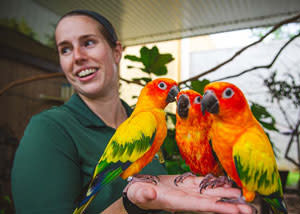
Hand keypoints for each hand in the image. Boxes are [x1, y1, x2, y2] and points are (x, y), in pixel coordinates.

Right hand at [125, 174, 251, 213]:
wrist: (139, 191)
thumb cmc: (137, 194)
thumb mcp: (138, 194)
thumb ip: (144, 194)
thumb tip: (150, 193)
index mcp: (177, 202)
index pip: (202, 206)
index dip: (220, 209)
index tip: (237, 211)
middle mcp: (187, 199)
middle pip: (213, 203)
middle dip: (231, 206)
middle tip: (251, 208)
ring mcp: (188, 192)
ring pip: (212, 193)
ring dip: (227, 195)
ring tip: (244, 196)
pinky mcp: (187, 184)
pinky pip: (205, 184)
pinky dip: (217, 184)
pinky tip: (227, 183)